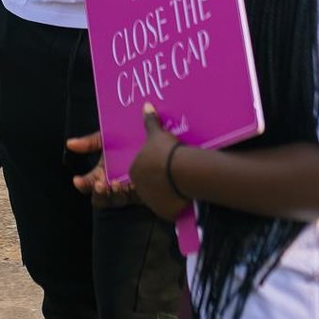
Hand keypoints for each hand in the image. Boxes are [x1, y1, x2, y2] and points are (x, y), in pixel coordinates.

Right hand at [66, 130, 137, 207]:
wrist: (150, 137)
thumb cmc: (125, 138)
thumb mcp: (106, 138)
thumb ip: (89, 142)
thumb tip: (69, 143)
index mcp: (101, 173)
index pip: (88, 183)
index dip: (82, 183)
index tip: (77, 180)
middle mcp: (111, 183)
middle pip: (100, 197)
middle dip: (98, 193)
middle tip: (99, 185)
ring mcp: (125, 188)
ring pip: (114, 200)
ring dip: (112, 194)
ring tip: (114, 183)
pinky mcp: (140, 191)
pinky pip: (132, 197)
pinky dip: (128, 192)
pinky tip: (129, 183)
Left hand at [128, 105, 190, 220]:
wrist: (181, 170)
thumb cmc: (165, 150)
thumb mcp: (157, 134)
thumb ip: (150, 122)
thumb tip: (146, 106)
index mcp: (134, 170)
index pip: (142, 169)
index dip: (154, 165)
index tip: (165, 162)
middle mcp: (138, 188)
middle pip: (149, 184)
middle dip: (160, 180)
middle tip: (174, 172)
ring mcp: (150, 202)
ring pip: (159, 197)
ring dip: (167, 191)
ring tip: (180, 182)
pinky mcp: (163, 212)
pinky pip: (169, 208)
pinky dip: (176, 203)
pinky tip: (183, 193)